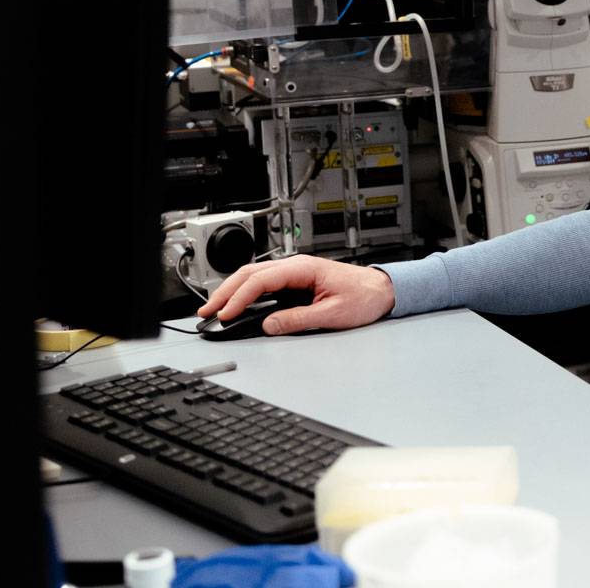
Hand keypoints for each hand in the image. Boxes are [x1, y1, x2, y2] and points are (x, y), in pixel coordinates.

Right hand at [197, 254, 396, 335]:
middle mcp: (296, 265)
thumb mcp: (332, 314)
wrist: (383, 290)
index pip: (260, 280)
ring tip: (215, 309)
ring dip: (232, 291)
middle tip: (206, 312)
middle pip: (250, 274)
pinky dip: (245, 292)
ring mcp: (295, 271)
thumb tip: (269, 325)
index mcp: (303, 268)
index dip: (239, 298)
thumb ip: (299, 319)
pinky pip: (264, 283)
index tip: (225, 314)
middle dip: (225, 292)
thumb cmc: (364, 297)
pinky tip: (236, 303)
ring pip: (254, 276)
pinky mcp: (296, 280)